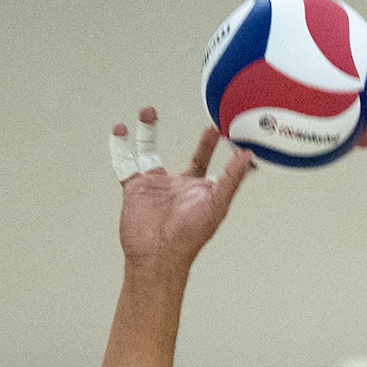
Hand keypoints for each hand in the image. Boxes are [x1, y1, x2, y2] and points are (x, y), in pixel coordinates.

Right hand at [110, 108, 255, 275]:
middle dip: (190, 141)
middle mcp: (176, 186)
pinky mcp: (134, 188)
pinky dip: (119, 146)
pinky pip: (124, 163)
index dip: (209, 146)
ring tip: (148, 111)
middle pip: (184, 156)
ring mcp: (154, 186)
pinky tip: (119, 129)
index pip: (205, 162)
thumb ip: (232, 178)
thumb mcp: (217, 204)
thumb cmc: (189, 236)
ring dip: (147, 131)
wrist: (157, 254)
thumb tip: (247, 156)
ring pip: (148, 151)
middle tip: (186, 119)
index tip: (216, 129)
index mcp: (197, 189)